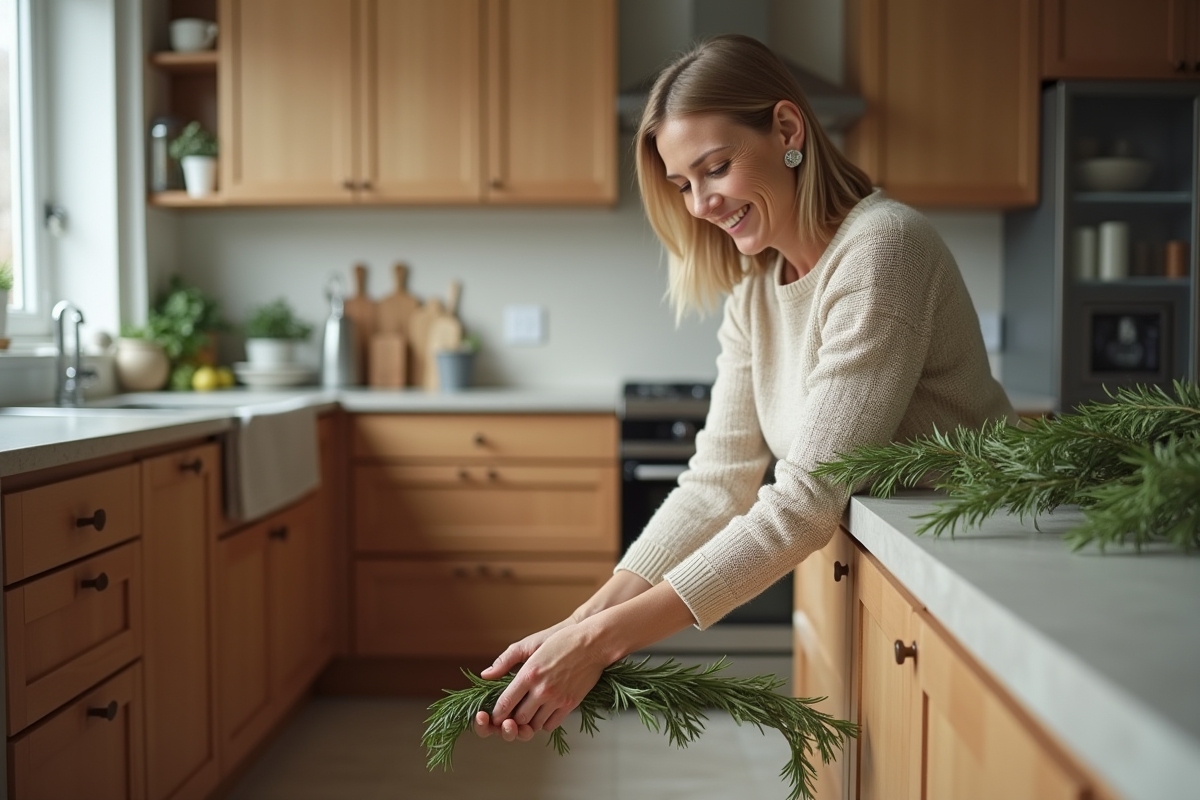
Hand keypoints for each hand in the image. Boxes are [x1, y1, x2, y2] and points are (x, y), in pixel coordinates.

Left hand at [473, 618, 574, 741]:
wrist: (592, 643)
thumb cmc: (560, 641)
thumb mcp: (529, 645)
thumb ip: (505, 661)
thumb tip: (486, 675)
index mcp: (529, 674)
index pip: (506, 703)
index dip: (498, 713)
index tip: (495, 715)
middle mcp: (542, 689)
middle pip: (519, 718)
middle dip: (511, 720)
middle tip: (510, 717)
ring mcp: (557, 698)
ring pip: (535, 724)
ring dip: (528, 722)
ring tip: (526, 714)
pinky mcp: (570, 703)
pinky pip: (552, 724)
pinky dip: (544, 723)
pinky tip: (542, 713)